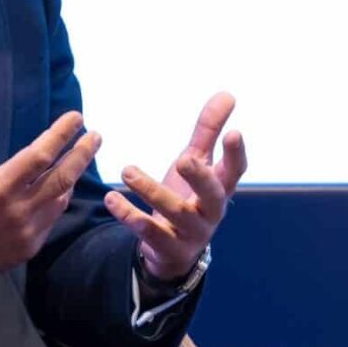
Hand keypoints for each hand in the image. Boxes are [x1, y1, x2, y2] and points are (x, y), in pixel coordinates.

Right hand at [0, 104, 100, 313]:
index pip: (40, 154)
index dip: (61, 134)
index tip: (76, 118)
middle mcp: (18, 209)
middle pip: (63, 176)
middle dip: (83, 153)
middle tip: (96, 136)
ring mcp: (27, 231)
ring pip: (61, 198)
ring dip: (72, 177)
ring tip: (79, 157)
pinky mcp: (30, 247)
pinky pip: (52, 218)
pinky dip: (58, 200)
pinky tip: (59, 188)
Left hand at [106, 91, 247, 282]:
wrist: (174, 252)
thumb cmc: (188, 199)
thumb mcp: (197, 163)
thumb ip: (208, 132)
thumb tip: (227, 94)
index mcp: (220, 189)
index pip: (235, 170)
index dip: (236, 154)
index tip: (234, 132)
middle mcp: (211, 212)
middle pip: (212, 196)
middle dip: (199, 177)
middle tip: (184, 159)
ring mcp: (191, 233)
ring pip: (175, 213)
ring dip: (151, 191)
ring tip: (127, 171)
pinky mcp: (168, 249)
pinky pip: (149, 233)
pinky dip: (129, 216)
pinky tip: (111, 199)